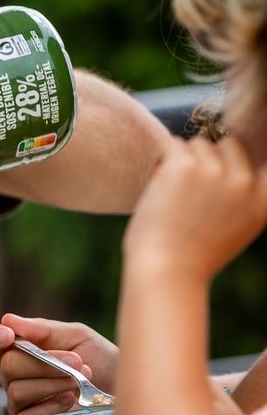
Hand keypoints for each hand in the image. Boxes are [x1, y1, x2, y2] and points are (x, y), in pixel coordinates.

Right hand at [0, 313, 117, 414]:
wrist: (128, 391)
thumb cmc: (102, 360)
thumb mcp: (76, 335)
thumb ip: (42, 329)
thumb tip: (7, 320)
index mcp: (17, 347)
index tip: (6, 335)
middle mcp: (12, 374)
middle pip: (7, 365)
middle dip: (43, 362)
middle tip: (76, 360)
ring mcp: (19, 399)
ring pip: (16, 389)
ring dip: (52, 381)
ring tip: (79, 379)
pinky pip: (26, 413)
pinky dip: (50, 404)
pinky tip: (70, 399)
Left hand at [123, 136, 266, 283]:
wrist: (167, 271)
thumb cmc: (194, 254)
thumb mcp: (238, 226)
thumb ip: (246, 197)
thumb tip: (239, 166)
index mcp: (264, 198)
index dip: (245, 159)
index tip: (230, 170)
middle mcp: (246, 181)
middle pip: (229, 143)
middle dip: (209, 158)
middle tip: (189, 190)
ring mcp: (216, 171)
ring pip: (198, 144)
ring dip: (182, 161)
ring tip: (173, 195)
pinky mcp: (184, 165)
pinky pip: (171, 143)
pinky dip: (161, 159)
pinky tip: (158, 184)